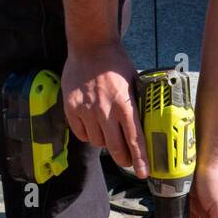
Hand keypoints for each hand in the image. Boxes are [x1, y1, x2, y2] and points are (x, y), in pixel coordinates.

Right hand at [61, 42, 147, 178]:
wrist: (90, 44)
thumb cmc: (116, 63)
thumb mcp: (134, 82)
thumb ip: (136, 105)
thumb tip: (146, 126)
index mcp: (125, 104)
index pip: (134, 140)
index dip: (140, 160)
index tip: (143, 173)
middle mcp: (105, 110)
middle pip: (115, 148)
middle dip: (123, 159)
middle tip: (127, 161)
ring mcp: (86, 110)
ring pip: (97, 142)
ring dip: (105, 143)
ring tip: (109, 133)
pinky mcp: (72, 108)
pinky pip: (81, 133)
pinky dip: (88, 134)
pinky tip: (93, 126)